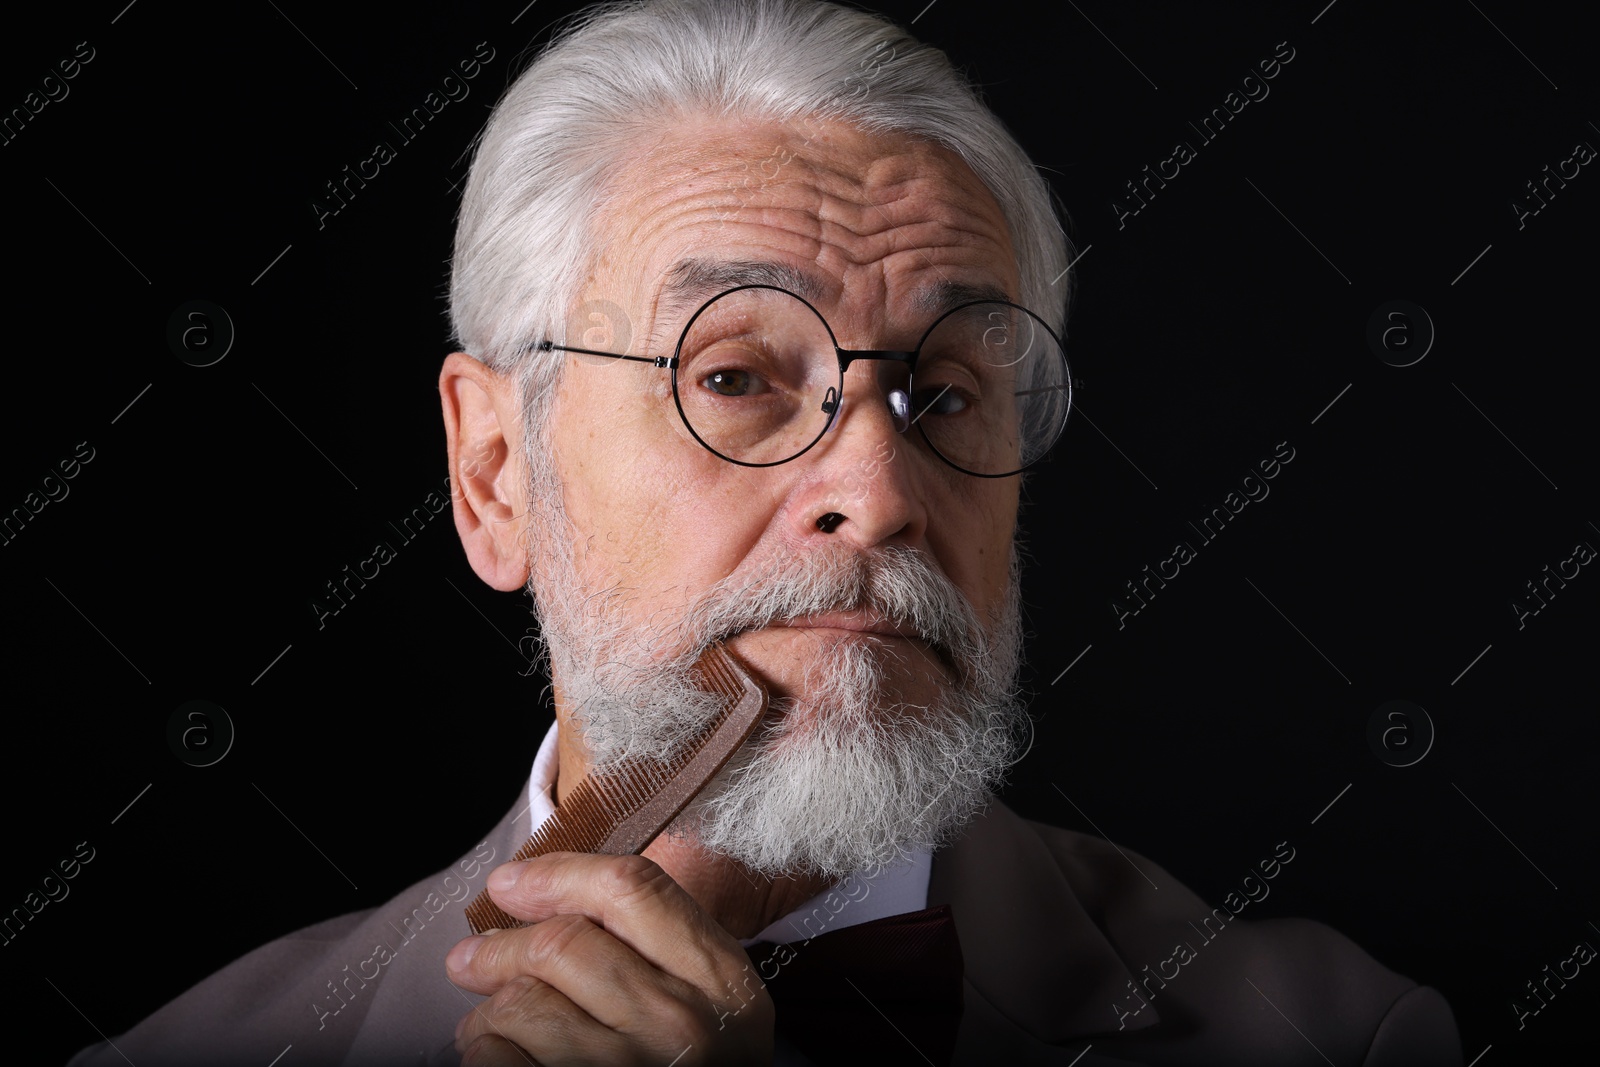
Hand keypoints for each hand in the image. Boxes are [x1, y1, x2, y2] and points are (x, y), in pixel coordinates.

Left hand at [446, 852, 774, 1065]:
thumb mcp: (706, 1004)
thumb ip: (654, 945)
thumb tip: (539, 895)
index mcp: (722, 982)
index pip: (632, 891)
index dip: (558, 876)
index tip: (510, 883)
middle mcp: (683, 1026)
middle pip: (561, 944)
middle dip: (499, 948)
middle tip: (470, 959)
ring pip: (520, 1005)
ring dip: (487, 1012)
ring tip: (490, 1026)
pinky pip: (496, 1063)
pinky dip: (483, 1057)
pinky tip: (498, 1061)